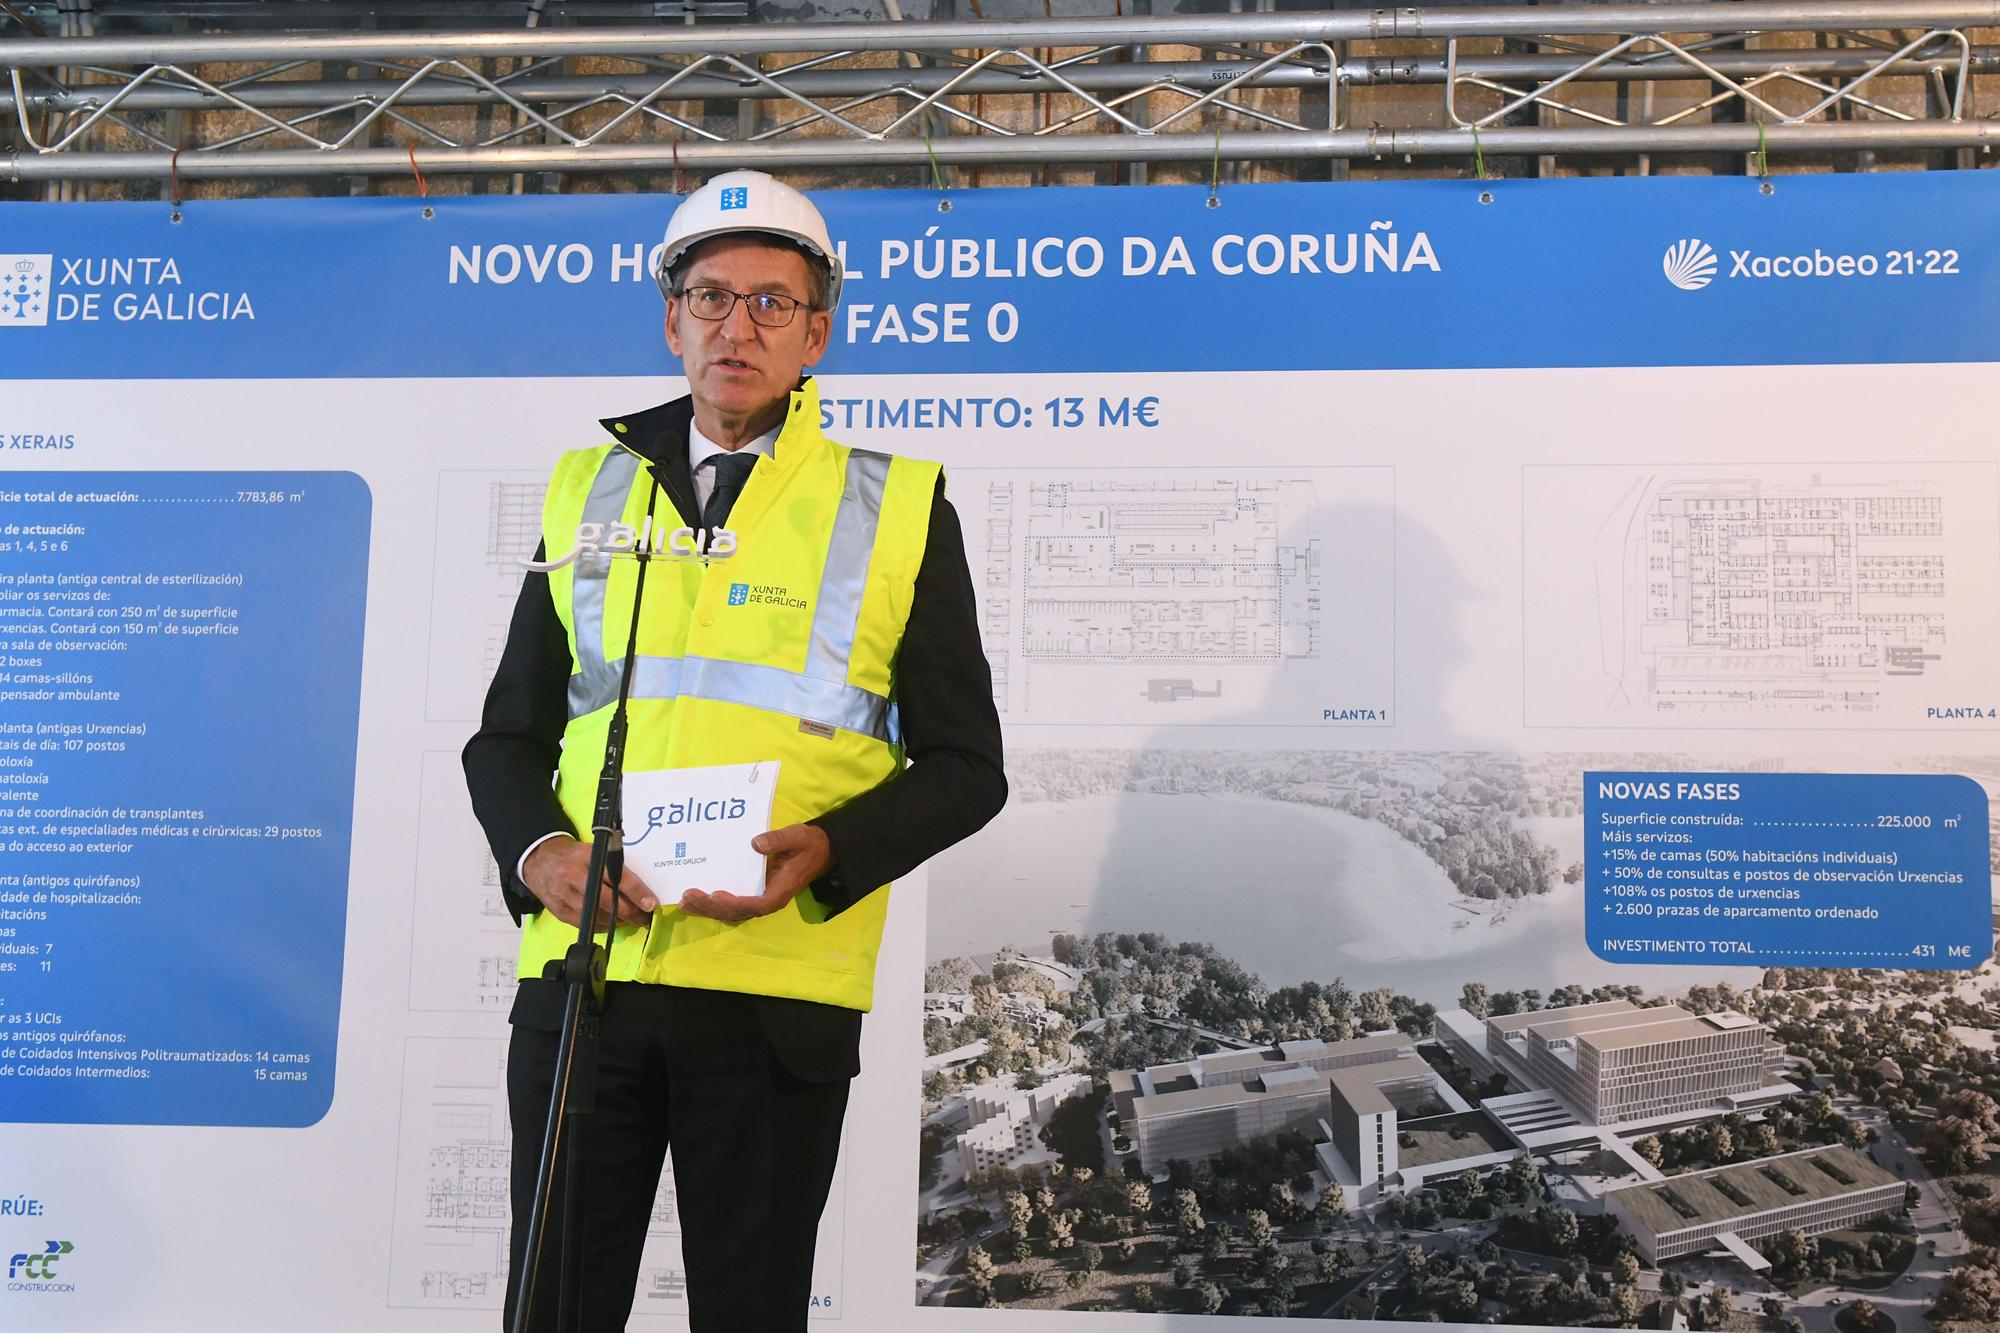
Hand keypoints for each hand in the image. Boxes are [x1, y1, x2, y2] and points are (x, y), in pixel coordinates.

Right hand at [521, 835, 657, 928]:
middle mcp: (574, 876)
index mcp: (587, 857)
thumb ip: (612, 866)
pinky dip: (600, 925)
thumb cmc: (573, 856)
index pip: (617, 876)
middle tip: (644, 918)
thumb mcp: (593, 851)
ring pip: (596, 916)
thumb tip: (639, 889)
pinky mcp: (558, 911)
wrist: (539, 860)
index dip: (636, 892)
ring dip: (616, 921)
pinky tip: (610, 923)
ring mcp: (564, 895)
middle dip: (630, 912)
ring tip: (631, 921)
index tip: (651, 904)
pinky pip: (584, 924)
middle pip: (607, 901)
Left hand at [677, 823, 832, 922]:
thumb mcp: (797, 837)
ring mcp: (759, 900)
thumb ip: (778, 840)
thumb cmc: (807, 845)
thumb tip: (755, 843)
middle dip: (711, 908)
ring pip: (731, 913)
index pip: (755, 904)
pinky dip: (713, 905)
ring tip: (685, 902)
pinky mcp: (753, 895)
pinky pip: (732, 906)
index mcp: (779, 892)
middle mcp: (767, 901)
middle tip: (688, 898)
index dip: (735, 903)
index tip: (716, 896)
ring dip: (708, 909)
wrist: (818, 851)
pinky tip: (696, 900)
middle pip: (736, 913)